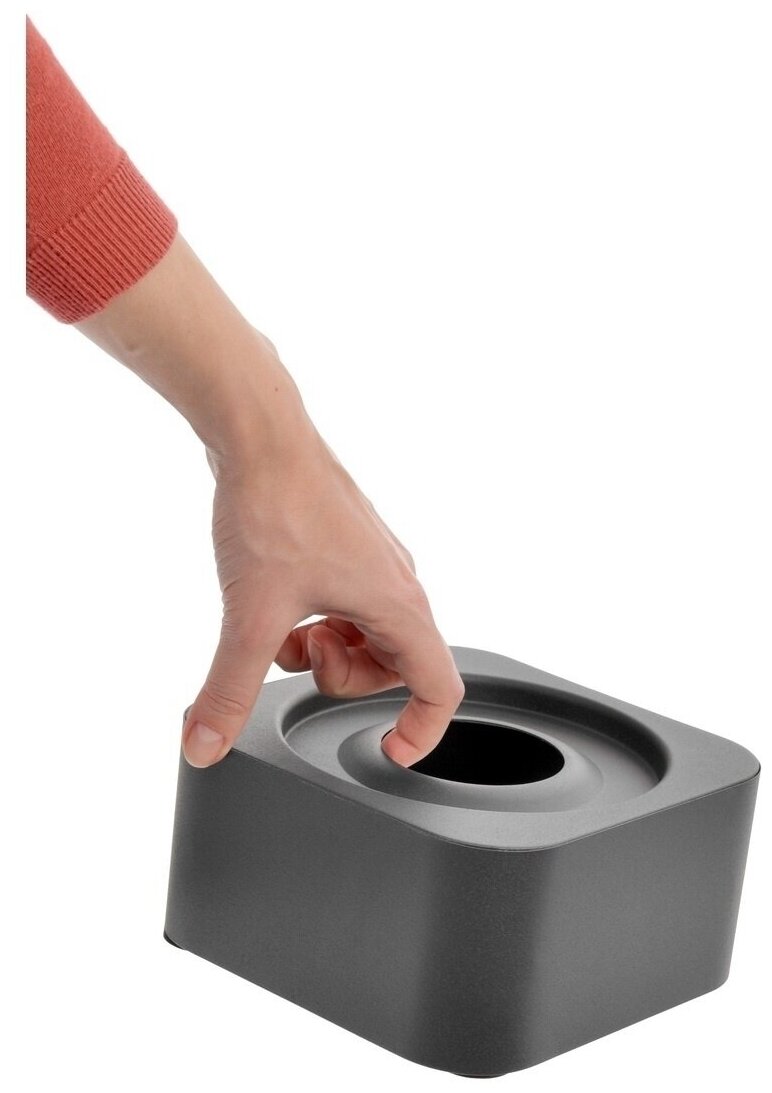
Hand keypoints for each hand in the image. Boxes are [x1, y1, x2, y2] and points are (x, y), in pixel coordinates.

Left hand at [74, 234, 463, 768]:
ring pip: (367, 635)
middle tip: (298, 658)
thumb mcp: (249, 615)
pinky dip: (314, 618)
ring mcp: (373, 561)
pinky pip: (346, 605)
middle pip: (394, 666)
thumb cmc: (275, 507)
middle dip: (343, 677)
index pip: (439, 687)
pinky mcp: (347, 547)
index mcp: (397, 603)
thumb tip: (205, 745)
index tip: (390, 752)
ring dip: (324, 647)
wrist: (259, 435)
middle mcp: (396, 582)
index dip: (422, 731)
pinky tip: (276, 603)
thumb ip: (227, 689)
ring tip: (280, 628)